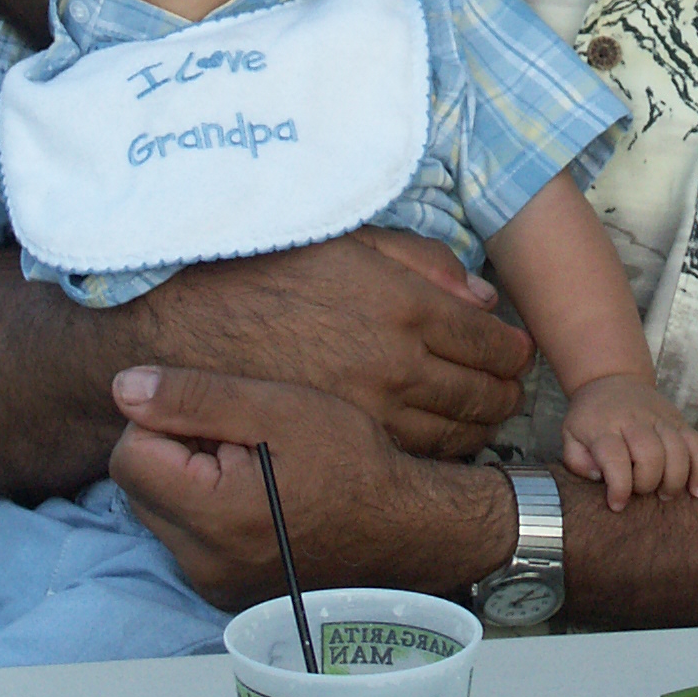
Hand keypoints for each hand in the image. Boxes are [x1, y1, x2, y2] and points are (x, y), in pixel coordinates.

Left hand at [108, 367, 511, 609]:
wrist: (406, 528)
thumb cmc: (353, 462)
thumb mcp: (280, 409)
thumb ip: (196, 396)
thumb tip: (123, 387)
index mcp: (210, 515)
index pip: (129, 453)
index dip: (166, 422)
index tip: (219, 419)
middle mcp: (202, 564)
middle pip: (140, 486)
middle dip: (176, 454)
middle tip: (240, 440)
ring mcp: (213, 586)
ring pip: (162, 514)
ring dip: (191, 484)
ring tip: (254, 468)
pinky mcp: (226, 595)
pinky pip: (189, 542)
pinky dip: (210, 515)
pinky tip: (258, 497)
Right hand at [143, 231, 532, 459]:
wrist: (181, 334)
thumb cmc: (259, 273)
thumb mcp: (343, 240)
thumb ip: (420, 262)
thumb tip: (479, 298)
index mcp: (402, 304)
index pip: (490, 340)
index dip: (513, 349)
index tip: (516, 350)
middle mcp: (397, 362)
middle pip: (484, 392)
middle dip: (507, 390)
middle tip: (511, 386)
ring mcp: (372, 412)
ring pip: (458, 432)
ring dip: (483, 425)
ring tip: (486, 414)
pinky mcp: (344, 445)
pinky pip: (418, 456)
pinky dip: (444, 451)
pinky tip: (443, 439)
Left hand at [560, 374, 697, 510]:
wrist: (611, 379)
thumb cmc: (590, 417)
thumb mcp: (570, 435)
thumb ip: (577, 460)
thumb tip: (599, 478)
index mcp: (604, 426)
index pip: (615, 458)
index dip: (619, 487)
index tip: (617, 504)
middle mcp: (635, 420)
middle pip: (651, 454)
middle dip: (648, 483)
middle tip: (641, 493)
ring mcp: (660, 418)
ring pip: (678, 450)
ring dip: (675, 480)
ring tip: (666, 495)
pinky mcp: (679, 420)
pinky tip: (697, 491)